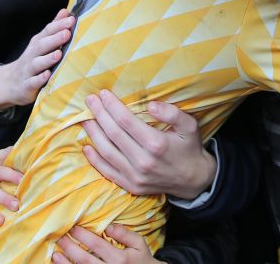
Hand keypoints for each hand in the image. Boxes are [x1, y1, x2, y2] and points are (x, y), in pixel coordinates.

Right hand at [0, 10, 74, 108]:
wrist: (9, 83)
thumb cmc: (31, 61)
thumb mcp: (40, 43)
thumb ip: (53, 28)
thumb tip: (65, 11)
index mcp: (37, 44)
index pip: (47, 32)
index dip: (58, 25)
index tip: (71, 19)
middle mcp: (32, 55)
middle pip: (42, 45)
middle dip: (55, 39)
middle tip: (67, 33)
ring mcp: (28, 70)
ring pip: (37, 64)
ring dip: (48, 59)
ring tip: (59, 54)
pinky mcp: (27, 86)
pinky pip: (33, 82)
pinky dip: (39, 79)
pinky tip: (47, 75)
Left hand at [53, 224, 160, 263]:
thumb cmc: (142, 259)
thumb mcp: (139, 244)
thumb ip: (125, 234)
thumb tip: (108, 226)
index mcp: (120, 259)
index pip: (96, 244)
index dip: (83, 235)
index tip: (72, 226)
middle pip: (85, 260)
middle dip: (70, 248)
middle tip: (59, 237)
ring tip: (55, 255)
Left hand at [81, 90, 214, 200]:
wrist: (194, 181)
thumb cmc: (189, 148)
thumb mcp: (190, 126)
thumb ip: (172, 113)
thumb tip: (150, 105)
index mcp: (156, 144)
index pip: (126, 121)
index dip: (112, 106)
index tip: (103, 93)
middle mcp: (143, 161)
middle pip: (113, 134)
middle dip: (99, 114)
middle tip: (90, 100)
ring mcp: (135, 176)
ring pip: (107, 151)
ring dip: (93, 133)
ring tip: (85, 118)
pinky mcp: (131, 186)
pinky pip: (108, 172)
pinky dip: (95, 160)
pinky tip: (87, 146)